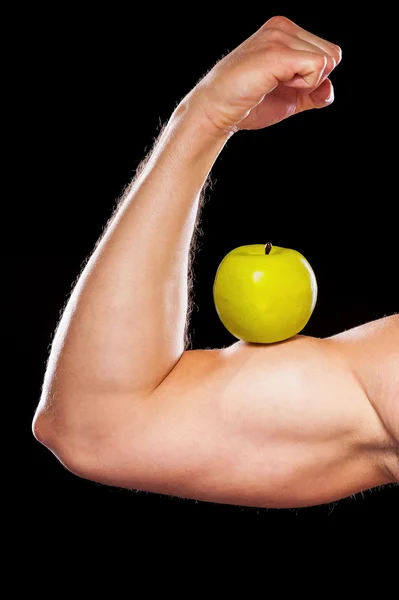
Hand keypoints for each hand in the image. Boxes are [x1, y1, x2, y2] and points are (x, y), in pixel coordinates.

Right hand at [190, 16, 341, 133]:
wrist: (216, 111)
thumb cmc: (246, 105)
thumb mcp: (288, 98)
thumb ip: (312, 93)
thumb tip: (329, 92)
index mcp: (284, 31)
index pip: (328, 52)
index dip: (314, 78)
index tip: (284, 84)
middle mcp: (282, 27)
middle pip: (332, 54)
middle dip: (314, 80)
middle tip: (280, 86)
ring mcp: (279, 37)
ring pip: (327, 60)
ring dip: (307, 83)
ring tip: (275, 84)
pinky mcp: (277, 52)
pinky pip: (317, 67)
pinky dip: (304, 85)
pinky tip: (276, 85)